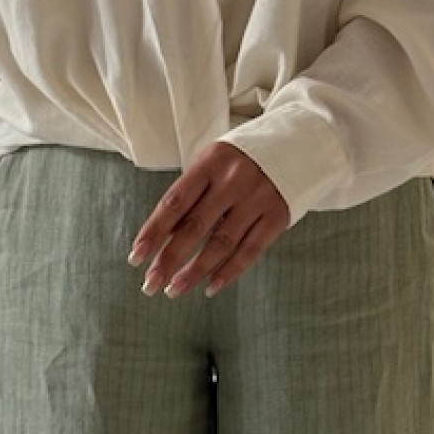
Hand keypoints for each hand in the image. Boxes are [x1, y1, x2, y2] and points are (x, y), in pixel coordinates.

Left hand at [127, 140, 290, 299]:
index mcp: (211, 162)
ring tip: (173, 291)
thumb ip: (192, 196)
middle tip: (149, 285)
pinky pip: (250, 251)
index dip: (154, 232)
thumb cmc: (241, 161)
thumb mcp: (213, 164)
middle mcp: (233, 180)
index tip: (136, 258)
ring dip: (194, 272)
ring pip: (220, 244)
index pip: (175, 202)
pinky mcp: (277, 216)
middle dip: (169, 259)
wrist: (297, 143)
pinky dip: (228, 272)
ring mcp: (257, 199)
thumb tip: (164, 241)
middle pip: (195, 227)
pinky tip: (209, 288)